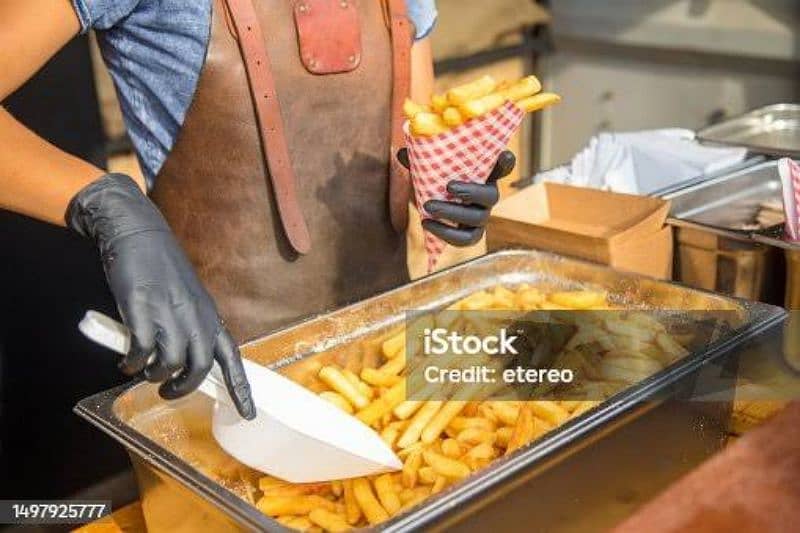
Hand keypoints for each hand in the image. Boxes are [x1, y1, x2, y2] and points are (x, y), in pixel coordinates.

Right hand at [66, 174, 254, 419]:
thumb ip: (192, 326)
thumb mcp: (188, 298)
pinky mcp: (142, 308)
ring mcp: (169, 312)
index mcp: (209, 316)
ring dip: (153, 376)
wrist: (138, 233)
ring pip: (170, 363)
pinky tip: (124, 361)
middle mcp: (194, 316)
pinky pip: (141, 350)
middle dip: (182, 388)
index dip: (241, 388)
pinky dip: (132, 363)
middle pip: (200, 367)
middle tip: (166, 392)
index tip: (248, 414)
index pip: (232, 357)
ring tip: (141, 371)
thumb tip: (187, 360)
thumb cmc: (162, 268)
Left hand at [398, 148, 515, 245]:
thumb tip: (402, 153)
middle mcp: (487, 195)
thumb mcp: (427, 167)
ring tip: (428, 207)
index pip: (503, 167)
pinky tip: (427, 224)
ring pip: (477, 218)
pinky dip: (446, 233)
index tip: (502, 155)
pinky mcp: (472, 234)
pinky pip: (466, 239)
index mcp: (483, 174)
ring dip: (452, 213)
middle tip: (448, 187)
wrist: (428, 205)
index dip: (506, 162)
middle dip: (471, 191)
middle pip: (491, 196)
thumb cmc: (433, 180)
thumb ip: (418, 160)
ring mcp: (481, 216)